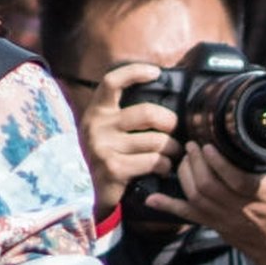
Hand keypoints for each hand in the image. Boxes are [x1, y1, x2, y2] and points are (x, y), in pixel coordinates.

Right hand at [72, 58, 180, 217]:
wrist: (89, 192)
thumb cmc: (108, 155)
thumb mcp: (108, 130)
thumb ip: (124, 114)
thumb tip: (158, 93)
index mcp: (96, 111)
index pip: (112, 82)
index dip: (134, 72)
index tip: (155, 72)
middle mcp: (96, 125)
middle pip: (147, 113)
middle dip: (170, 122)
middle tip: (176, 130)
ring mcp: (103, 147)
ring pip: (155, 141)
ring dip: (172, 149)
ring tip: (174, 153)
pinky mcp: (113, 168)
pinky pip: (153, 161)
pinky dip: (165, 165)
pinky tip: (164, 167)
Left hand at [152, 144, 265, 264]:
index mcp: (262, 194)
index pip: (235, 179)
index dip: (218, 162)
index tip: (208, 146)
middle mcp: (241, 208)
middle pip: (208, 186)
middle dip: (195, 162)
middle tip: (192, 145)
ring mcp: (224, 218)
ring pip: (196, 197)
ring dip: (185, 175)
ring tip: (185, 158)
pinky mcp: (214, 224)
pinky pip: (188, 216)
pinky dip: (168, 206)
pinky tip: (153, 197)